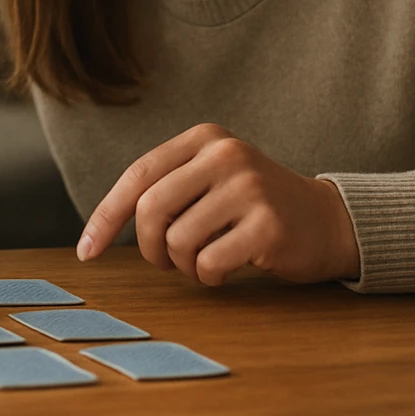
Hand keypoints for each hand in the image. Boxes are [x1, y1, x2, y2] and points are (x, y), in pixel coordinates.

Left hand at [78, 124, 358, 285]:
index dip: (107, 216)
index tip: (88, 251)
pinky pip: (209, 263)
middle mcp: (225, 155)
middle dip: (149, 248)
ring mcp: (249, 188)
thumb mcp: (210, 179)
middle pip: (152, 210)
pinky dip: (209, 277)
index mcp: (204, 139)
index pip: (138, 176)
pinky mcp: (268, 225)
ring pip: (178, 241)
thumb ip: (164, 190)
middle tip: (166, 261)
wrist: (327, 221)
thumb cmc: (252, 208)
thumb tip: (97, 231)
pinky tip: (226, 269)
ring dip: (183, 265)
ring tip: (204, 261)